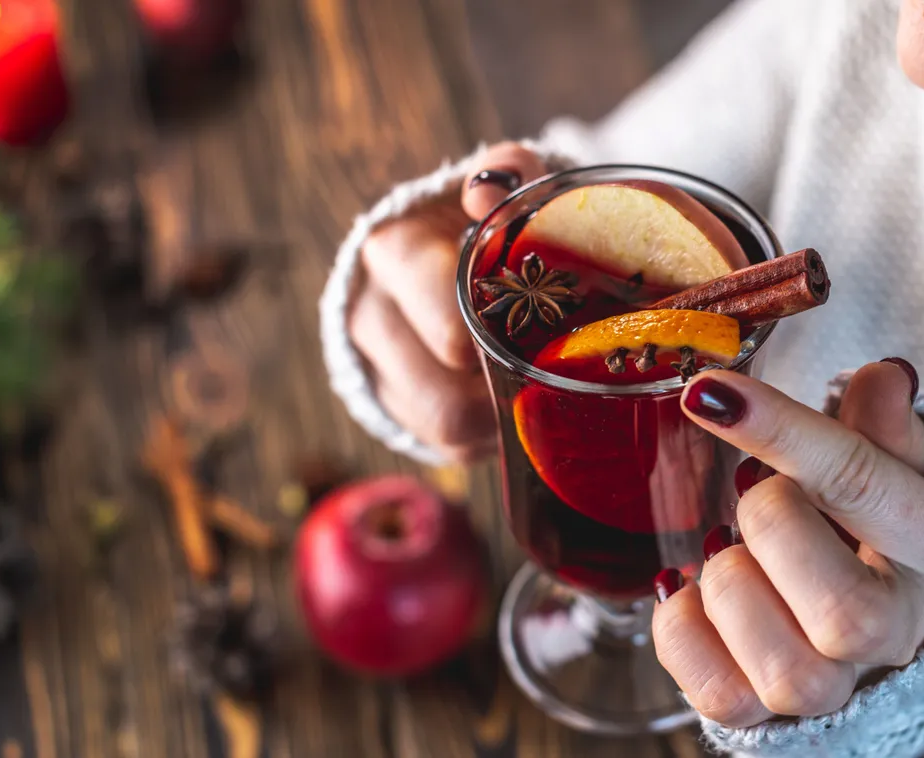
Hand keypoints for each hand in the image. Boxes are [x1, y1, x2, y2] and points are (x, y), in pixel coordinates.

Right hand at [348, 142, 546, 461]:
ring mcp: (377, 369)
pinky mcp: (397, 409)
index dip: (507, 341)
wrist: (445, 246)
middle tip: (552, 370)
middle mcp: (371, 315)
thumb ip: (511, 172)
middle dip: (505, 390)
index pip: (451, 328)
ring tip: (534, 388)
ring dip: (498, 419)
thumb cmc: (489, 220)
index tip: (549, 328)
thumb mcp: (506, 186)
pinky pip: (445, 447)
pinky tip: (511, 402)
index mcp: (393, 252)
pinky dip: (487, 433)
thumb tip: (486, 190)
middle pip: (444, 396)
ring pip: (443, 429)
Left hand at [652, 359, 923, 726]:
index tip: (709, 390)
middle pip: (839, 608)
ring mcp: (839, 690)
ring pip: (783, 669)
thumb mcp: (908, 470)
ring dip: (730, 589)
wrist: (908, 633)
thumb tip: (882, 379)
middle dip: (769, 528)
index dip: (780, 431)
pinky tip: (694, 595)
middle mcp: (899, 633)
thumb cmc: (893, 535)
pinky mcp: (774, 720)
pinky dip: (684, 634)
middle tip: (757, 490)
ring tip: (734, 550)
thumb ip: (888, 429)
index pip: (863, 485)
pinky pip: (717, 697)